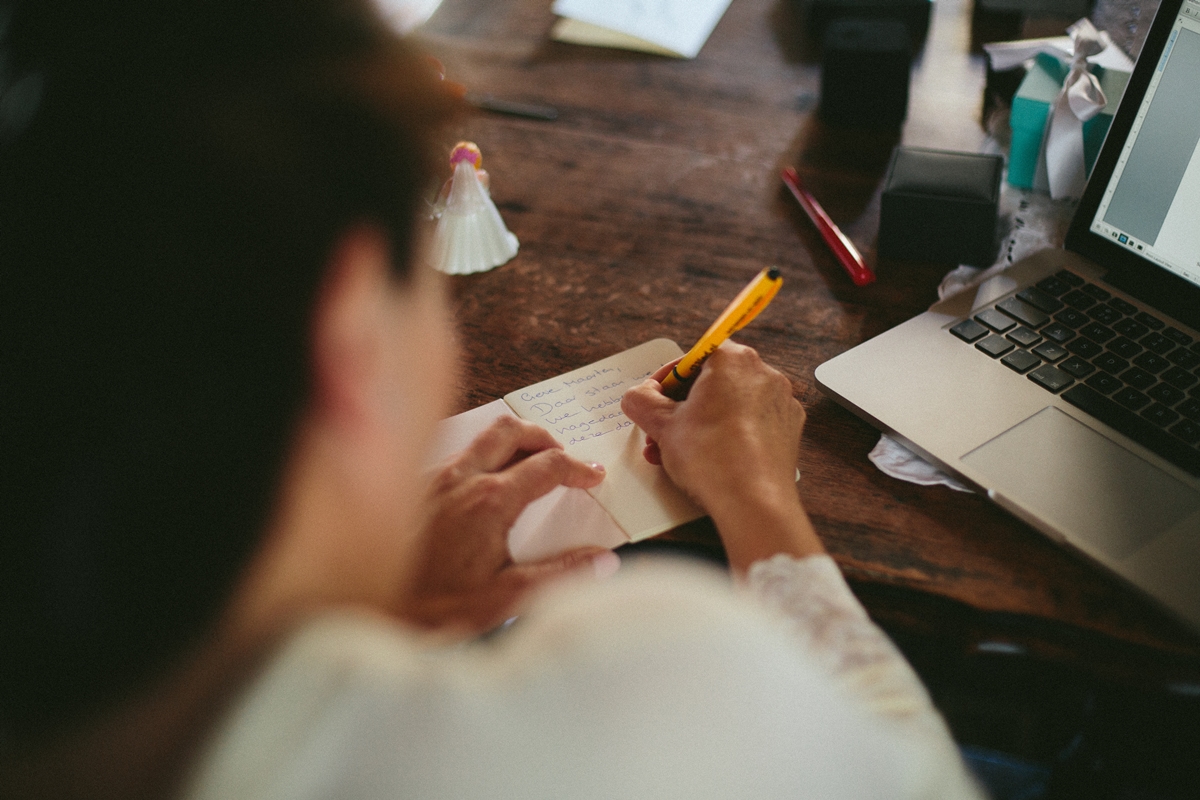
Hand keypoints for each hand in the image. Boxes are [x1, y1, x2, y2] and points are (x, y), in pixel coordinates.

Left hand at [398, 415, 611, 633]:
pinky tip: (481, 487)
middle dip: (546, 437)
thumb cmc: (429, 606)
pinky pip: (454, 454)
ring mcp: (434, 478)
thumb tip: (603, 562)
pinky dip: (479, 458)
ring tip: (526, 464)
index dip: (578, 468)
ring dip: (511, 443)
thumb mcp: (504, 599)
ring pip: (481, 437)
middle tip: (563, 458)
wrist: (364, 606)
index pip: (548, 466)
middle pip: (514, 430)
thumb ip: (558, 575)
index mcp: (491, 501)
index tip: (592, 478)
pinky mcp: (414, 485)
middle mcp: (461, 478)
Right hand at [621, 342, 822, 570]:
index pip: (690, 360)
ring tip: (675, 454)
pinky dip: (729, 436)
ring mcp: (781, 402)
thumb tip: (638, 396)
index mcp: (732, 360)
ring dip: (700, 426)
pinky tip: (711, 460)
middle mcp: (763, 373)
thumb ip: (641, 401)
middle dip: (681, 409)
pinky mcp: (789, 430)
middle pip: (711, 384)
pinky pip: (751, 424)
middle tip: (660, 432)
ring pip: (730, 406)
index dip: (664, 383)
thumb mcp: (661, 424)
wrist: (753, 502)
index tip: (651, 401)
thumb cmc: (711, 457)